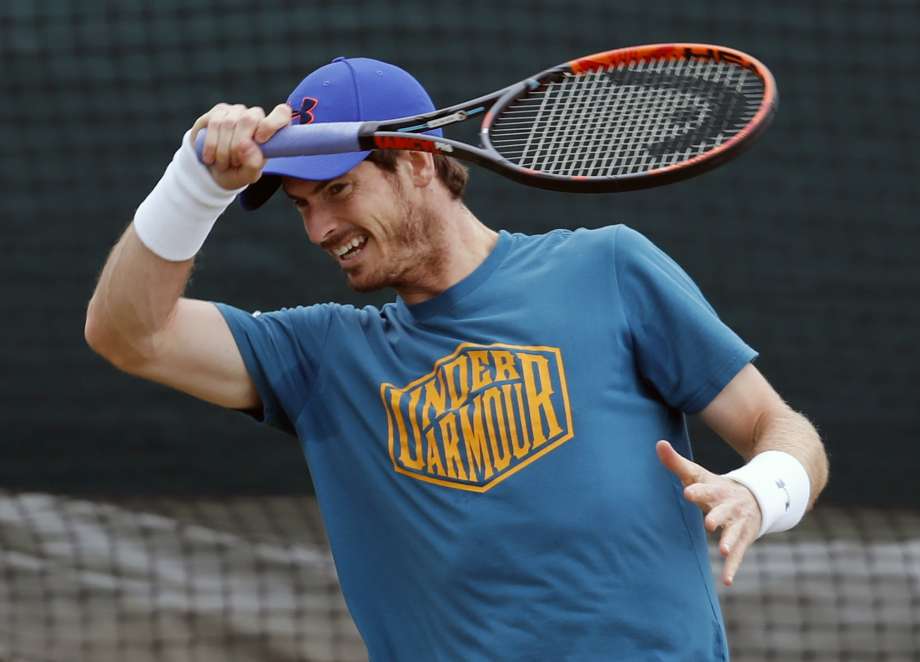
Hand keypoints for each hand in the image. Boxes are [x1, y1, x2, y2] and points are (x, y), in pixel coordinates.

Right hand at [190, 102, 291, 189]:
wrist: (211, 171)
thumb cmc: (236, 172)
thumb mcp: (247, 176)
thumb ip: (253, 164)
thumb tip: (246, 145)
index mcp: (271, 131)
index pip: (282, 113)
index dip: (271, 123)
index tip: (261, 140)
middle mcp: (256, 116)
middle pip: (249, 119)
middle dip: (238, 146)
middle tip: (235, 163)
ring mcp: (236, 111)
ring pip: (229, 123)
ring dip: (223, 149)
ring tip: (223, 164)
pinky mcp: (218, 111)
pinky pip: (214, 123)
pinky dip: (211, 145)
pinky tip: (210, 158)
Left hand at [656, 440, 760, 586]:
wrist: (755, 497)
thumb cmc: (715, 487)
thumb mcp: (698, 475)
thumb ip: (677, 463)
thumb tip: (658, 443)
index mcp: (715, 489)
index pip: (705, 488)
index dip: (697, 490)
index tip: (687, 492)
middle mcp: (729, 506)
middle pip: (722, 511)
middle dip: (717, 516)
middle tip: (708, 523)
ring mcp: (737, 523)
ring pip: (734, 533)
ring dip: (729, 541)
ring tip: (722, 550)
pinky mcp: (743, 538)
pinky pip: (739, 554)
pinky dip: (733, 567)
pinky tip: (727, 581)